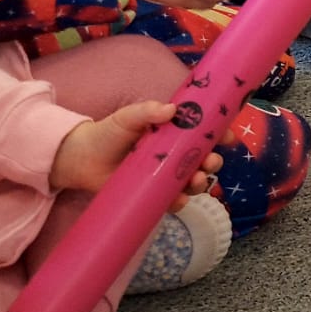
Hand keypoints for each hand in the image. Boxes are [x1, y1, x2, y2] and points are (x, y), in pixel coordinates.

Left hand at [50, 101, 222, 206]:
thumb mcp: (127, 117)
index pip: (205, 132)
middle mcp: (175, 154)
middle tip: (209, 162)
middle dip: (213, 161)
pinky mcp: (154, 193)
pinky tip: (179, 200)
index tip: (228, 137)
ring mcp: (166, 175)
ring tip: (197, 181)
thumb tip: (171, 109)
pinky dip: (180, 201)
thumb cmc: (107, 133)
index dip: (221, 134)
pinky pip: (174, 200)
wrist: (81, 159)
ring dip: (201, 182)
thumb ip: (147, 110)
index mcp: (174, 132)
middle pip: (204, 158)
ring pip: (194, 180)